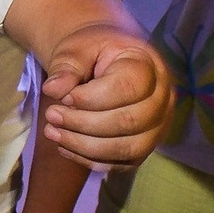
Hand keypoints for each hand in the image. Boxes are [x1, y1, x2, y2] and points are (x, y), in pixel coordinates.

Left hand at [37, 23, 170, 170]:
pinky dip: (90, 160)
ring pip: (128, 148)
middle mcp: (162, 99)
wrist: (103, 61)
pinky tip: (63, 146)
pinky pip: (122, 163)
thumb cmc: (92, 52)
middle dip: (83, 124)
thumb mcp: (77, 48)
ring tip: (52, 132)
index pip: (127, 89)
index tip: (63, 96)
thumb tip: (53, 89)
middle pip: (129, 122)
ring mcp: (158, 126)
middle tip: (51, 115)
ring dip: (85, 146)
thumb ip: (67, 66)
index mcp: (148, 66)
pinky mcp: (144, 146)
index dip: (90, 98)